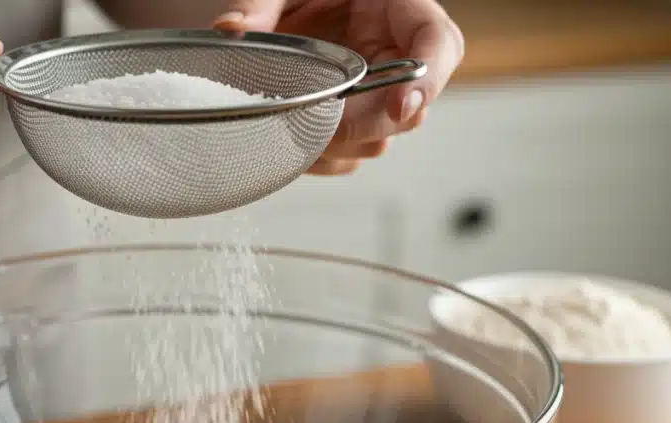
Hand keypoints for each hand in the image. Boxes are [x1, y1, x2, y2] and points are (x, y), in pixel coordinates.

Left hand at [214, 0, 463, 174]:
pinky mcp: (357, 118)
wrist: (297, 5)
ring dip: (342, 147)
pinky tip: (293, 147)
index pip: (439, 45)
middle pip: (411, 107)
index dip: (426, 81)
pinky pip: (354, 153)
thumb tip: (231, 29)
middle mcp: (397, 54)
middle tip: (319, 126)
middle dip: (366, 125)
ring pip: (382, 138)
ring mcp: (380, 92)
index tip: (401, 106)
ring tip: (295, 136)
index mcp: (399, 8)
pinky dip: (326, 159)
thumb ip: (262, 3)